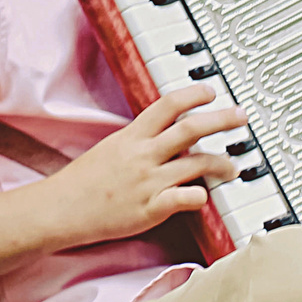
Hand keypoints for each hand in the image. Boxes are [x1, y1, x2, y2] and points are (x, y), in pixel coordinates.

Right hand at [43, 85, 242, 246]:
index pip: (169, 104)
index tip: (211, 91)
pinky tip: (204, 196)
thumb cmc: (82, 182)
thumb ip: (139, 140)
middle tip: (241, 117)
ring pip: (197, 164)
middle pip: (192, 129)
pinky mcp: (151, 209)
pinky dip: (201, 196)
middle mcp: (144, 155)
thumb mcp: (110, 148)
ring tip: (233, 166)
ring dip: (222, 162)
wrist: (60, 209)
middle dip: (222, 119)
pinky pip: (187, 198)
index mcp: (132, 136)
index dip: (194, 94)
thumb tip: (163, 133)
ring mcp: (149, 182)